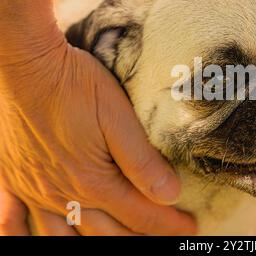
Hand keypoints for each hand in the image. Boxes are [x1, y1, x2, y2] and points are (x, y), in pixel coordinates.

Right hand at [0, 0, 195, 235]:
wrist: (27, 65)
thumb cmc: (75, 84)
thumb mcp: (117, 114)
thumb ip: (141, 159)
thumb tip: (170, 194)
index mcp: (93, 180)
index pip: (141, 213)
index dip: (169, 224)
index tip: (190, 227)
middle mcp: (62, 194)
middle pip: (109, 232)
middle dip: (142, 237)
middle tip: (165, 236)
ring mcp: (35, 190)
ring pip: (68, 236)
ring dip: (98, 243)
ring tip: (122, 243)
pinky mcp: (13, 179)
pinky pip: (12, 222)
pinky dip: (25, 236)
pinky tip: (42, 239)